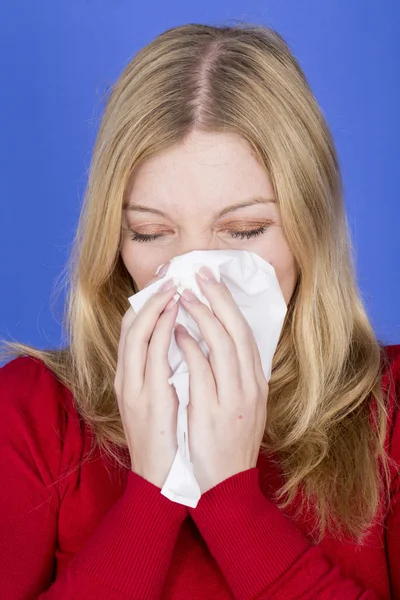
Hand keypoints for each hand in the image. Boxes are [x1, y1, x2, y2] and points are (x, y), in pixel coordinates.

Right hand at [114, 264, 179, 488]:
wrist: (162, 481)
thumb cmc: (167, 440)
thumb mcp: (160, 402)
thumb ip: (164, 373)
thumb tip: (181, 344)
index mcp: (131, 379)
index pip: (133, 330)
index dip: (147, 304)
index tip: (165, 284)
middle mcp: (127, 380)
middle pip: (131, 326)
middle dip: (150, 298)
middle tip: (170, 276)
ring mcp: (134, 389)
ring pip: (137, 335)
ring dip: (155, 307)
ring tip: (174, 287)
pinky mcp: (148, 399)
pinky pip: (153, 356)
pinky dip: (162, 332)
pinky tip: (175, 316)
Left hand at [174, 266, 268, 492]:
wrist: (226, 484)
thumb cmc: (229, 442)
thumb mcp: (242, 405)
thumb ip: (235, 375)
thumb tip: (219, 342)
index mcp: (256, 382)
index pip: (246, 333)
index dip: (229, 304)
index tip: (213, 281)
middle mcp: (249, 386)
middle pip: (237, 331)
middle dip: (218, 298)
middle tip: (199, 273)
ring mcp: (234, 398)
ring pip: (222, 345)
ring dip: (203, 315)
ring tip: (185, 295)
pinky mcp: (213, 412)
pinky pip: (202, 370)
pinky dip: (191, 346)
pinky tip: (177, 331)